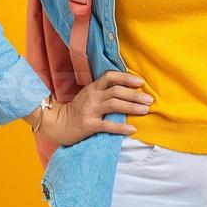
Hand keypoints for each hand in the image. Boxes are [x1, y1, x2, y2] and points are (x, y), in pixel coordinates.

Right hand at [37, 70, 151, 146]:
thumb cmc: (76, 110)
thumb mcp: (89, 96)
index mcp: (93, 88)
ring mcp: (90, 111)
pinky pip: (107, 125)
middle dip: (135, 95)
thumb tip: (128, 90)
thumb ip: (104, 92)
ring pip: (114, 105)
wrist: (56, 124)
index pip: (110, 77)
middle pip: (117, 91)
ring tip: (145, 111)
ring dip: (132, 107)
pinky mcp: (88, 125)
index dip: (126, 78)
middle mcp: (92, 97)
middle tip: (149, 100)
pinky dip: (121, 127)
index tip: (140, 82)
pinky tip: (132, 129)